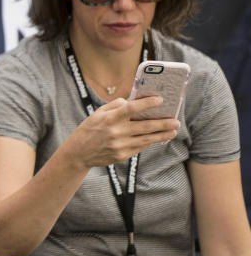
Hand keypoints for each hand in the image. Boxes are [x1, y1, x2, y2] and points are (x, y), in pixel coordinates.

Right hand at [63, 95, 179, 169]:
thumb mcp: (97, 113)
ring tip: (172, 131)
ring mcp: (120, 145)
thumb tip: (132, 102)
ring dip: (161, 135)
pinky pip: (140, 147)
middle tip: (176, 121)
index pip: (132, 109)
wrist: (79, 153)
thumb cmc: (89, 129)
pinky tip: (156, 138)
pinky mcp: (122, 155)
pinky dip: (149, 142)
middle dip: (163, 123)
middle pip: (145, 126)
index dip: (147, 103)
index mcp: (110, 119)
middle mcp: (116, 132)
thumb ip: (115, 106)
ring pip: (146, 139)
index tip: (159, 100)